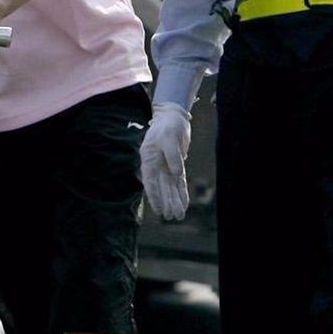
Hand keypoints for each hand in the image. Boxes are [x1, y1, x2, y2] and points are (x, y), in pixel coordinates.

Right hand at [139, 102, 191, 221]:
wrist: (173, 117)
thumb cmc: (168, 126)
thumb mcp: (170, 137)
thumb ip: (172, 156)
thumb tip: (176, 174)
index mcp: (149, 159)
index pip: (151, 182)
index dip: (154, 197)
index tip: (159, 210)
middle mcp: (156, 165)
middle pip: (161, 188)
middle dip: (167, 202)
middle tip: (171, 216)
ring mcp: (165, 166)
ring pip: (170, 187)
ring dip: (174, 201)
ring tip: (178, 216)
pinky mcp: (175, 165)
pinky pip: (179, 182)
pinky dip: (181, 192)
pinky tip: (184, 204)